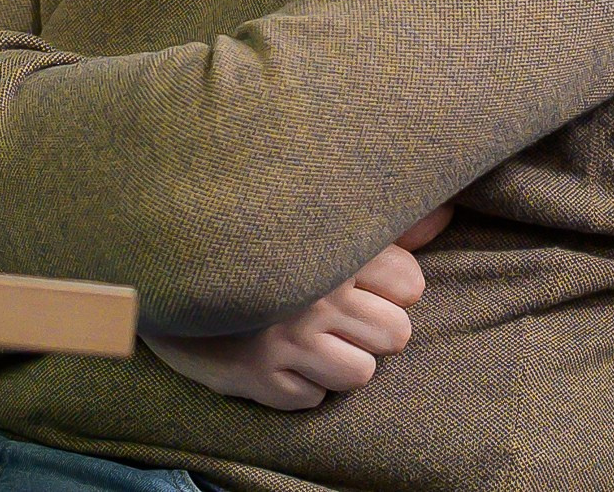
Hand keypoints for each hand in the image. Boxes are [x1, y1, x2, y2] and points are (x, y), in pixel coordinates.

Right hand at [142, 205, 452, 409]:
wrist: (164, 259)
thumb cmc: (258, 235)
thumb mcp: (323, 215)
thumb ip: (390, 221)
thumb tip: (449, 213)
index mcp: (336, 245)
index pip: (411, 286)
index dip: (392, 288)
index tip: (359, 279)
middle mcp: (317, 292)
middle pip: (395, 335)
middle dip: (371, 330)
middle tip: (336, 314)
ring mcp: (286, 338)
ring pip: (360, 374)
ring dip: (340, 363)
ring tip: (311, 340)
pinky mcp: (257, 376)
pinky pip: (311, 401)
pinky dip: (299, 387)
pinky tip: (280, 359)